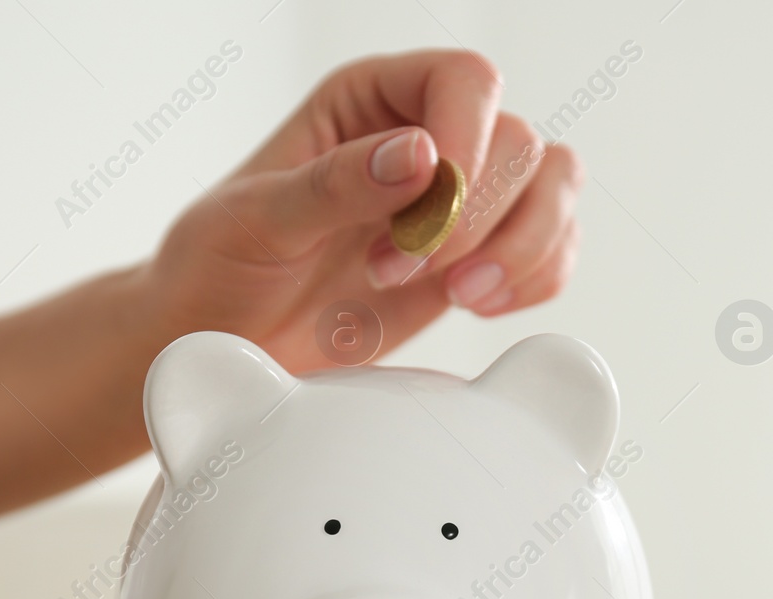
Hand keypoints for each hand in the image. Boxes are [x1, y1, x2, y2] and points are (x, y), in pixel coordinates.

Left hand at [135, 50, 584, 372]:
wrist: (219, 343)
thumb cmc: (217, 268)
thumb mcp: (255, 221)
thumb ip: (335, 184)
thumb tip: (423, 153)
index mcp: (368, 100)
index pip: (466, 81)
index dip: (469, 144)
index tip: (425, 222)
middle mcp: (427, 138)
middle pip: (521, 142)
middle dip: (474, 222)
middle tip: (396, 271)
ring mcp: (462, 203)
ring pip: (555, 189)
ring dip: (521, 250)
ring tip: (456, 296)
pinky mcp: (480, 261)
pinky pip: (554, 252)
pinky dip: (536, 282)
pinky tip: (477, 306)